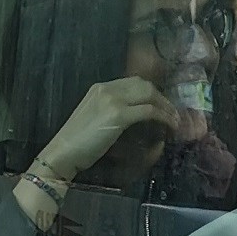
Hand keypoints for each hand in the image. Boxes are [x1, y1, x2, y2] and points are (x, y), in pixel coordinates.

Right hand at [40, 77, 179, 178]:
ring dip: (166, 107)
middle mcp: (106, 89)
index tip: (161, 105)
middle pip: (145, 85)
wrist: (62, 153)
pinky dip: (163, 118)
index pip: (133, 82)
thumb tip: (132, 114)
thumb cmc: (75, 142)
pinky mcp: (118, 115)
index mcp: (99, 88)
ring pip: (150, 95)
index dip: (151, 92)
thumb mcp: (92, 117)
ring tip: (175, 120)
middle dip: (162, 98)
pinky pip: (149, 111)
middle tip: (172, 113)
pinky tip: (169, 126)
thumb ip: (109, 110)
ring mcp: (112, 101)